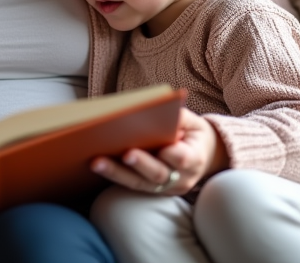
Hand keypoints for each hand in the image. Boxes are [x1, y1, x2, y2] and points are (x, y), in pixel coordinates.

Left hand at [91, 108, 227, 195]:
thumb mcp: (194, 122)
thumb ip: (180, 117)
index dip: (171, 154)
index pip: (183, 159)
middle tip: (124, 154)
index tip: (161, 148)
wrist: (203, 156)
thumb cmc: (194, 134)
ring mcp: (167, 188)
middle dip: (140, 164)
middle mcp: (181, 178)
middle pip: (158, 174)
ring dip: (117, 173)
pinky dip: (116, 175)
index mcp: (195, 159)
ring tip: (97, 163)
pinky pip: (133, 184)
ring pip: (140, 183)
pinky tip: (99, 165)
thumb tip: (162, 108)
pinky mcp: (153, 191)